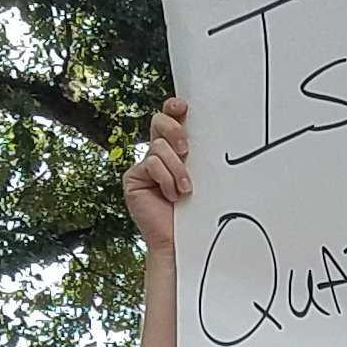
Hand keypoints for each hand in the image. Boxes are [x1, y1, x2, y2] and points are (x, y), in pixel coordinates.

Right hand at [125, 96, 192, 251]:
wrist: (183, 241)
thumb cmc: (199, 211)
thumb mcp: (203, 176)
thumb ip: (200, 155)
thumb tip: (212, 129)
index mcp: (177, 149)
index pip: (172, 119)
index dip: (173, 107)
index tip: (183, 106)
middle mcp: (159, 154)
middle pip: (159, 122)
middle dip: (174, 131)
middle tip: (186, 150)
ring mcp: (144, 166)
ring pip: (159, 147)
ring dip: (176, 168)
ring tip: (186, 189)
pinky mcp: (133, 178)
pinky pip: (151, 164)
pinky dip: (166, 179)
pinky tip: (172, 196)